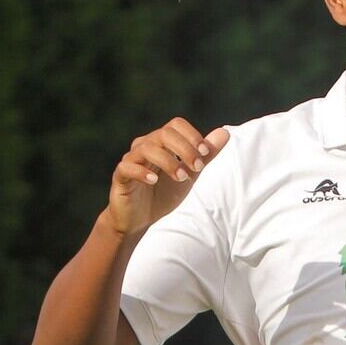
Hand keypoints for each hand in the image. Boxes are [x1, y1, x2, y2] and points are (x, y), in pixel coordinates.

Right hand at [107, 118, 231, 235]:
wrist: (140, 219)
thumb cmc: (164, 194)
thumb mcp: (190, 174)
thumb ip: (205, 155)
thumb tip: (224, 133)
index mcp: (161, 142)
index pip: (175, 125)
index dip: (191, 135)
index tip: (205, 153)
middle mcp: (144, 145)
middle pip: (164, 134)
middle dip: (184, 149)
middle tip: (197, 167)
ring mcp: (131, 160)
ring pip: (146, 148)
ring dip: (168, 161)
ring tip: (181, 178)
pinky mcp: (120, 176)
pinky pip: (127, 167)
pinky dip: (142, 172)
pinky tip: (154, 181)